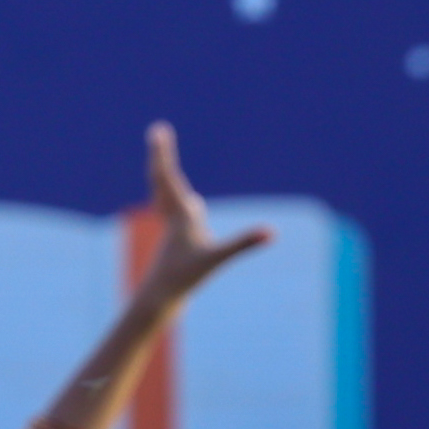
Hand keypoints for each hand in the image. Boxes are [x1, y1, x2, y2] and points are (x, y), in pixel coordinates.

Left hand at [118, 121, 273, 312]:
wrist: (159, 297)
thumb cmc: (185, 277)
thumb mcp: (216, 260)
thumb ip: (243, 244)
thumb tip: (272, 233)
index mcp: (180, 214)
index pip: (168, 177)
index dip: (163, 153)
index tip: (157, 130)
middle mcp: (173, 216)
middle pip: (163, 178)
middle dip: (161, 154)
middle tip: (157, 130)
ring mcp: (173, 227)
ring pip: (166, 193)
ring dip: (164, 172)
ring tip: (160, 154)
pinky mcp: (176, 239)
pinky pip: (173, 210)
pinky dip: (174, 197)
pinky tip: (192, 203)